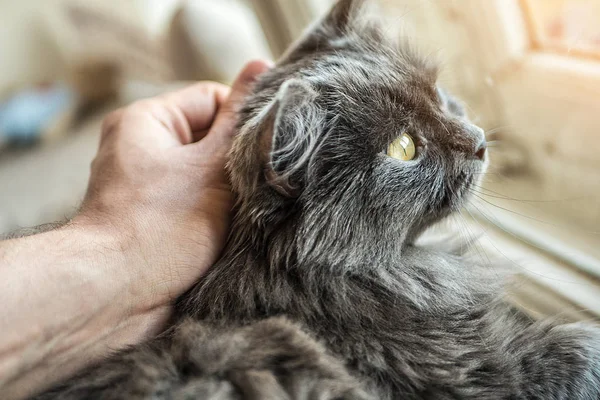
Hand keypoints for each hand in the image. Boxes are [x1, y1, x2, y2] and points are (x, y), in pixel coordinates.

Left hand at [75, 60, 270, 316]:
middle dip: (238, 162)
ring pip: (207, 175)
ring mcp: (148, 186)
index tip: (266, 148)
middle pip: (210, 139)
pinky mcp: (155, 218)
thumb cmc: (158, 229)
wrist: (112, 298)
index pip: (212, 99)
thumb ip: (239, 121)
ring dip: (231, 193)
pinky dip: (217, 214)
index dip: (243, 120)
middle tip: (257, 186)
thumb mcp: (210, 168)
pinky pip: (197, 202)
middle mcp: (143, 148)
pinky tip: (231, 231)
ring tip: (244, 213)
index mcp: (148, 121)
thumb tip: (260, 65)